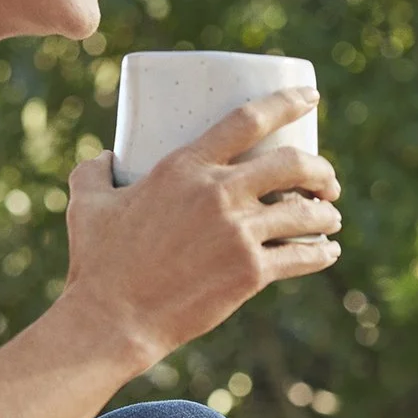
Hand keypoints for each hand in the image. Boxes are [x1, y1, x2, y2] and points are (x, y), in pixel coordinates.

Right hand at [57, 85, 341, 366]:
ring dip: (326, 213)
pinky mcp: (250, 273)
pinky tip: (329, 251)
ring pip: (304, 213)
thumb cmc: (97, 263)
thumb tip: (104, 156)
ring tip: (330, 216)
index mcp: (184, 166)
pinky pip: (302, 256)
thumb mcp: (86, 203)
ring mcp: (238, 233)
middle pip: (292, 164)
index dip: (287, 102)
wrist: (113, 320)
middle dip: (320, 169)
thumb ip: (93, 171)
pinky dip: (322, 253)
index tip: (311, 98)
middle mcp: (217, 193)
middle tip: (326, 180)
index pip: (248, 119)